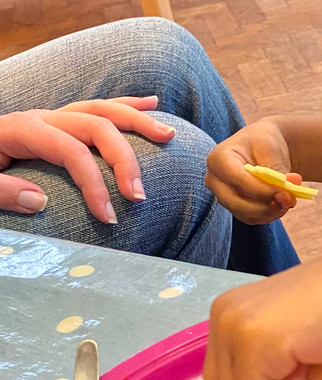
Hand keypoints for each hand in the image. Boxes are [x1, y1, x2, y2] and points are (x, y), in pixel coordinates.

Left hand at [0, 96, 174, 222]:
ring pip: (102, 109)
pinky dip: (126, 104)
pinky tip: (152, 104)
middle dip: (123, 158)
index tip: (109, 217)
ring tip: (168, 137)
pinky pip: (96, 107)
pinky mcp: (57, 121)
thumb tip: (41, 201)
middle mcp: (40, 117)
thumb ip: (0, 192)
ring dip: (138, 122)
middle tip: (140, 196)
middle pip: (95, 125)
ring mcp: (51, 116)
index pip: (70, 151)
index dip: (94, 182)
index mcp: (19, 130)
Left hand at [204, 240, 321, 379]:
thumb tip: (271, 379)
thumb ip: (276, 377)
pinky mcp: (258, 341)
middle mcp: (224, 317)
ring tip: (317, 354)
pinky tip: (319, 356)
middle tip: (313, 360)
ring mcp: (237, 328)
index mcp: (231, 317)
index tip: (298, 370)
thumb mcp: (303, 356)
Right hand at [205, 117, 303, 224]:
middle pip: (236, 202)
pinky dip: (269, 215)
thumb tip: (289, 192)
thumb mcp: (271, 149)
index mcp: (218, 159)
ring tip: (290, 199)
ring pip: (245, 214)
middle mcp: (214, 180)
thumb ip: (278, 171)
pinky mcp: (233, 207)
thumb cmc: (263, 142)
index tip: (285, 193)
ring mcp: (222, 195)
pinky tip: (283, 204)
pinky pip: (251, 218)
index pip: (238, 180)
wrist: (261, 145)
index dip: (262, 190)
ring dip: (271, 211)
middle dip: (266, 206)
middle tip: (290, 200)